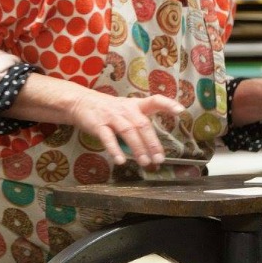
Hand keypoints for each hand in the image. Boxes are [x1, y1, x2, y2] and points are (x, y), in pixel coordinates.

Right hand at [68, 90, 183, 166]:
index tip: (180, 111)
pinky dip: (115, 149)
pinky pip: (108, 138)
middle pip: (142, 124)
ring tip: (145, 162)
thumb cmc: (109, 110)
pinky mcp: (98, 124)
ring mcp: (112, 116)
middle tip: (159, 159)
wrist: (81, 102)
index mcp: (136, 105)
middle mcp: (126, 109)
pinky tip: (121, 160)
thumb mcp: (126, 112)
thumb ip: (138, 129)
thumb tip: (151, 152)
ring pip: (128, 132)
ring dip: (138, 148)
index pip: (155, 100)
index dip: (168, 104)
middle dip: (152, 143)